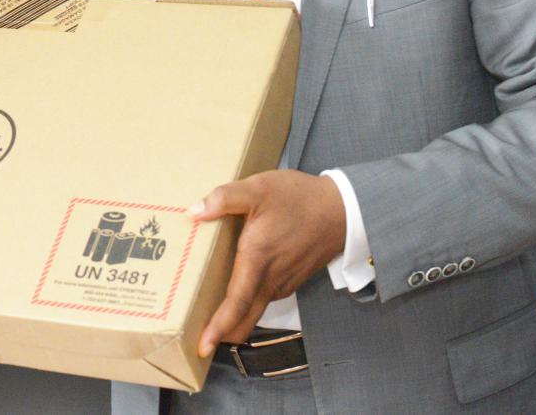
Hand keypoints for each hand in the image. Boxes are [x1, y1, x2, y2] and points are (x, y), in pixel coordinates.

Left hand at [190, 170, 345, 352]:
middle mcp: (271, 279)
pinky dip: (247, 305)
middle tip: (196, 340)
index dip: (219, 327)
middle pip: (244, 318)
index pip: (237, 303)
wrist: (341, 209)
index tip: (203, 346)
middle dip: (222, 333)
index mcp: (258, 260)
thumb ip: (224, 198)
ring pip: (254, 311)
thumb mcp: (259, 188)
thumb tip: (194, 211)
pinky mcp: (289, 280)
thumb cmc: (299, 199)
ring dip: (233, 318)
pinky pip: (264, 299)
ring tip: (206, 316)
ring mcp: (283, 283)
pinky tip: (233, 293)